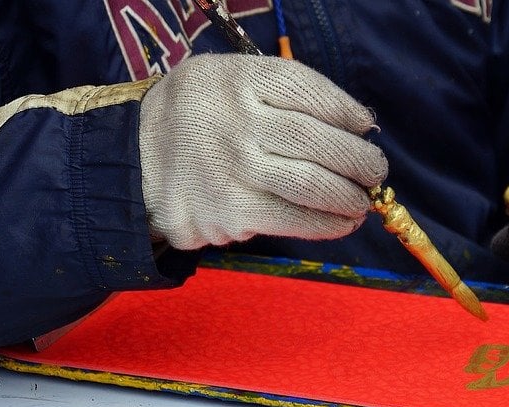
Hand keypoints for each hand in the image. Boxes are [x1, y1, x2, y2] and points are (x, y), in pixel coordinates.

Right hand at [138, 54, 387, 249]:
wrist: (133, 164)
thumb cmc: (198, 120)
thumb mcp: (225, 80)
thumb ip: (281, 92)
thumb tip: (357, 122)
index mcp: (235, 80)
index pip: (307, 90)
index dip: (345, 110)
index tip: (364, 125)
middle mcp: (235, 122)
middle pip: (318, 141)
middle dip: (359, 159)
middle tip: (375, 169)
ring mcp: (233, 169)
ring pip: (313, 184)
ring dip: (350, 195)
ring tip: (363, 199)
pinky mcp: (232, 212)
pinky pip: (294, 220)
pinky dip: (329, 224)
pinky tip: (343, 223)